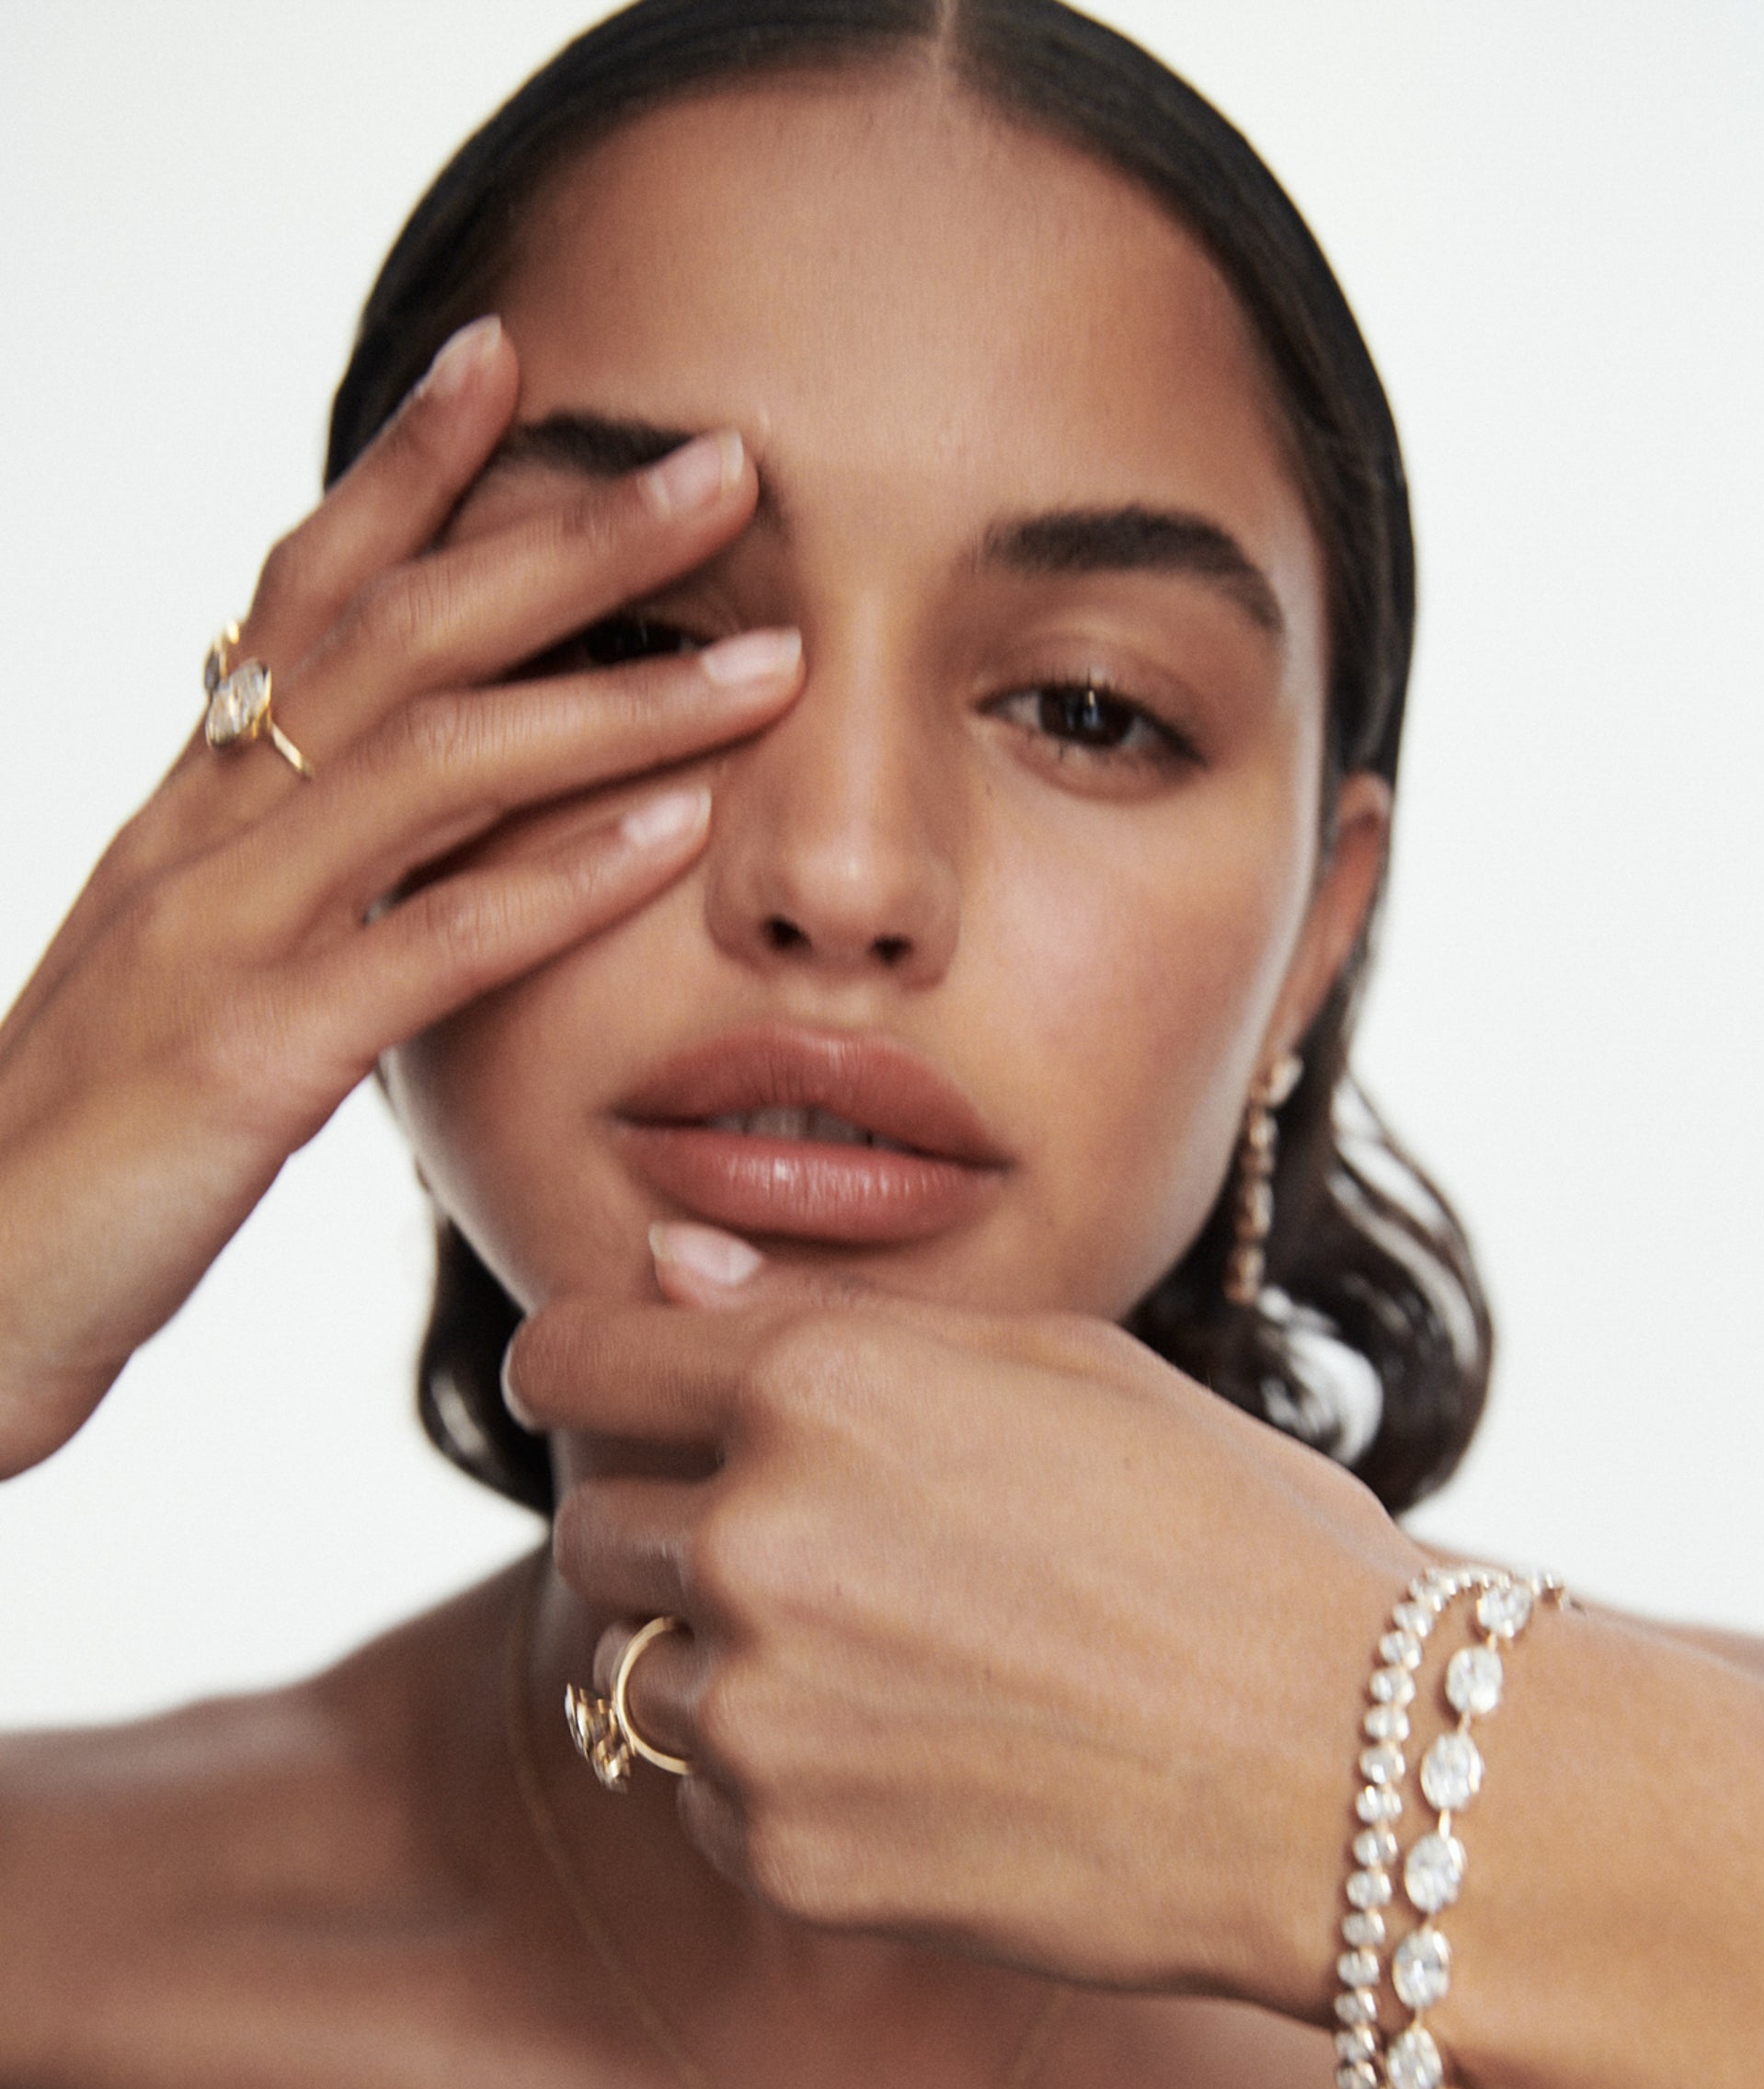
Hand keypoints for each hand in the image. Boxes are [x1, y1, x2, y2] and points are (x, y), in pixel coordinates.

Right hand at [0, 319, 802, 1476]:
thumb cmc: (86, 1143)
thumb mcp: (180, 974)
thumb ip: (272, 881)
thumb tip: (377, 819)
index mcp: (190, 808)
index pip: (301, 591)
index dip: (407, 469)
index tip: (515, 361)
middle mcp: (201, 835)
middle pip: (395, 635)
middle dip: (565, 539)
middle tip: (723, 465)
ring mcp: (220, 934)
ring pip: (431, 764)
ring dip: (613, 698)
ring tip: (770, 657)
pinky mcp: (250, 1055)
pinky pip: (427, 943)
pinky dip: (559, 879)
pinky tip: (677, 831)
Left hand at [510, 1224, 1422, 2013]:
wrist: (1352, 1768)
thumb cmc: (1224, 1530)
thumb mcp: (1053, 1364)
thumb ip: (826, 1316)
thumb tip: (664, 1270)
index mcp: (815, 1384)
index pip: (567, 1358)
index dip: (585, 1369)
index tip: (615, 1395)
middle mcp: (756, 1540)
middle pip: (594, 1525)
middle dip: (676, 1526)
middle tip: (828, 1553)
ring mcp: (765, 1712)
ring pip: (642, 1671)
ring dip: (730, 1662)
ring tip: (901, 1667)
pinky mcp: (790, 1857)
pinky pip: (710, 1800)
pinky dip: (781, 1781)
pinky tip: (923, 1763)